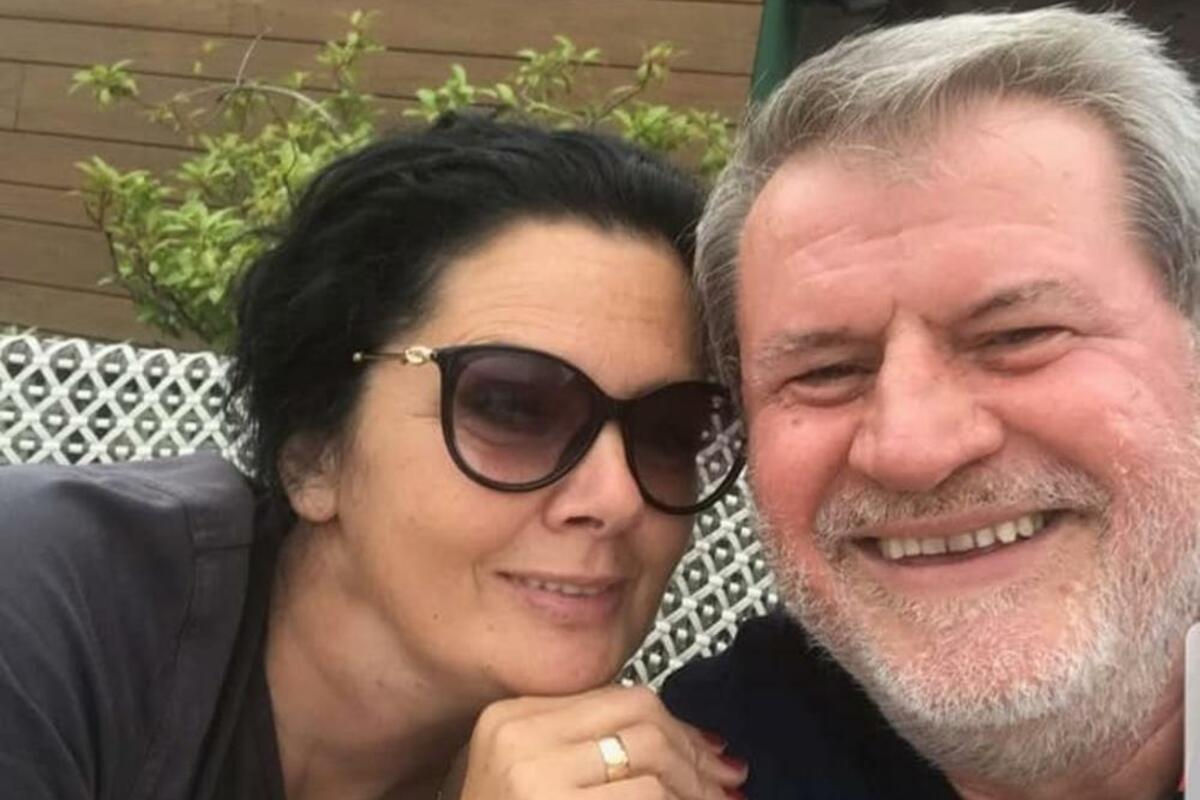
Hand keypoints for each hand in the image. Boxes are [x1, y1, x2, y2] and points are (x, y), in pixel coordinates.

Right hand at [448, 685, 746, 798]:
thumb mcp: (540, 779)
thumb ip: (599, 751)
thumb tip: (709, 749)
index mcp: (513, 718)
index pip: (622, 699)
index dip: (681, 728)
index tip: (715, 756)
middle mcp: (518, 738)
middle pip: (642, 718)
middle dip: (695, 756)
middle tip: (728, 789)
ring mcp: (532, 778)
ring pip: (650, 761)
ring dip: (695, 790)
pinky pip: (644, 799)